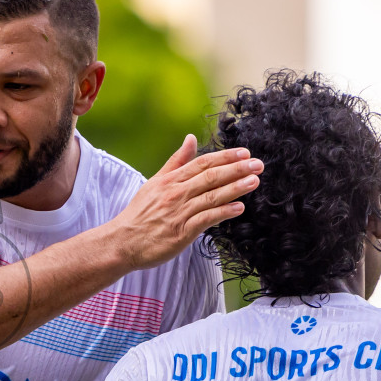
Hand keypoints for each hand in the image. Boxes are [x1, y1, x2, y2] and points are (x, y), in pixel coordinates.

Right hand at [107, 134, 261, 269]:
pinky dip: (223, 212)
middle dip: (236, 169)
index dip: (225, 157)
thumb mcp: (155, 182)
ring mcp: (179, 212)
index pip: (202, 163)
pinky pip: (206, 219)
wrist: (122, 242)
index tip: (245, 153)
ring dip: (235, 188)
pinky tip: (239, 208)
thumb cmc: (139, 214)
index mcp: (170, 180)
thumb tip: (190, 138)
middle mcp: (176, 193)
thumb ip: (176, 161)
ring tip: (254, 182)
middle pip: (210, 177)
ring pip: (211, 196)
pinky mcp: (182, 232)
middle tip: (258, 165)